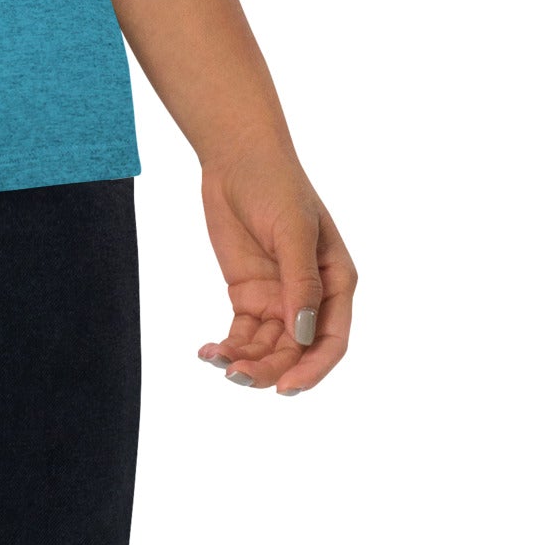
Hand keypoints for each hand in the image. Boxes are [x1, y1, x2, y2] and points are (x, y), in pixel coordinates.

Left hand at [193, 145, 355, 393]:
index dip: (313, 369)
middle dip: (270, 369)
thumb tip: (303, 334)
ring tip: (217, 362)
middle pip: (295, 351)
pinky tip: (208, 351)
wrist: (235, 157)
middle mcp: (310, 296)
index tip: (286, 388)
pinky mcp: (248, 294)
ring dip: (246, 361)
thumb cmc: (275, 184)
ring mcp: (278, 297)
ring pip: (268, 348)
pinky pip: (243, 333)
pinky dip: (228, 346)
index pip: (331, 340)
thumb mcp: (293, 229)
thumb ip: (300, 281)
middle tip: (237, 376)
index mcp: (335, 281)